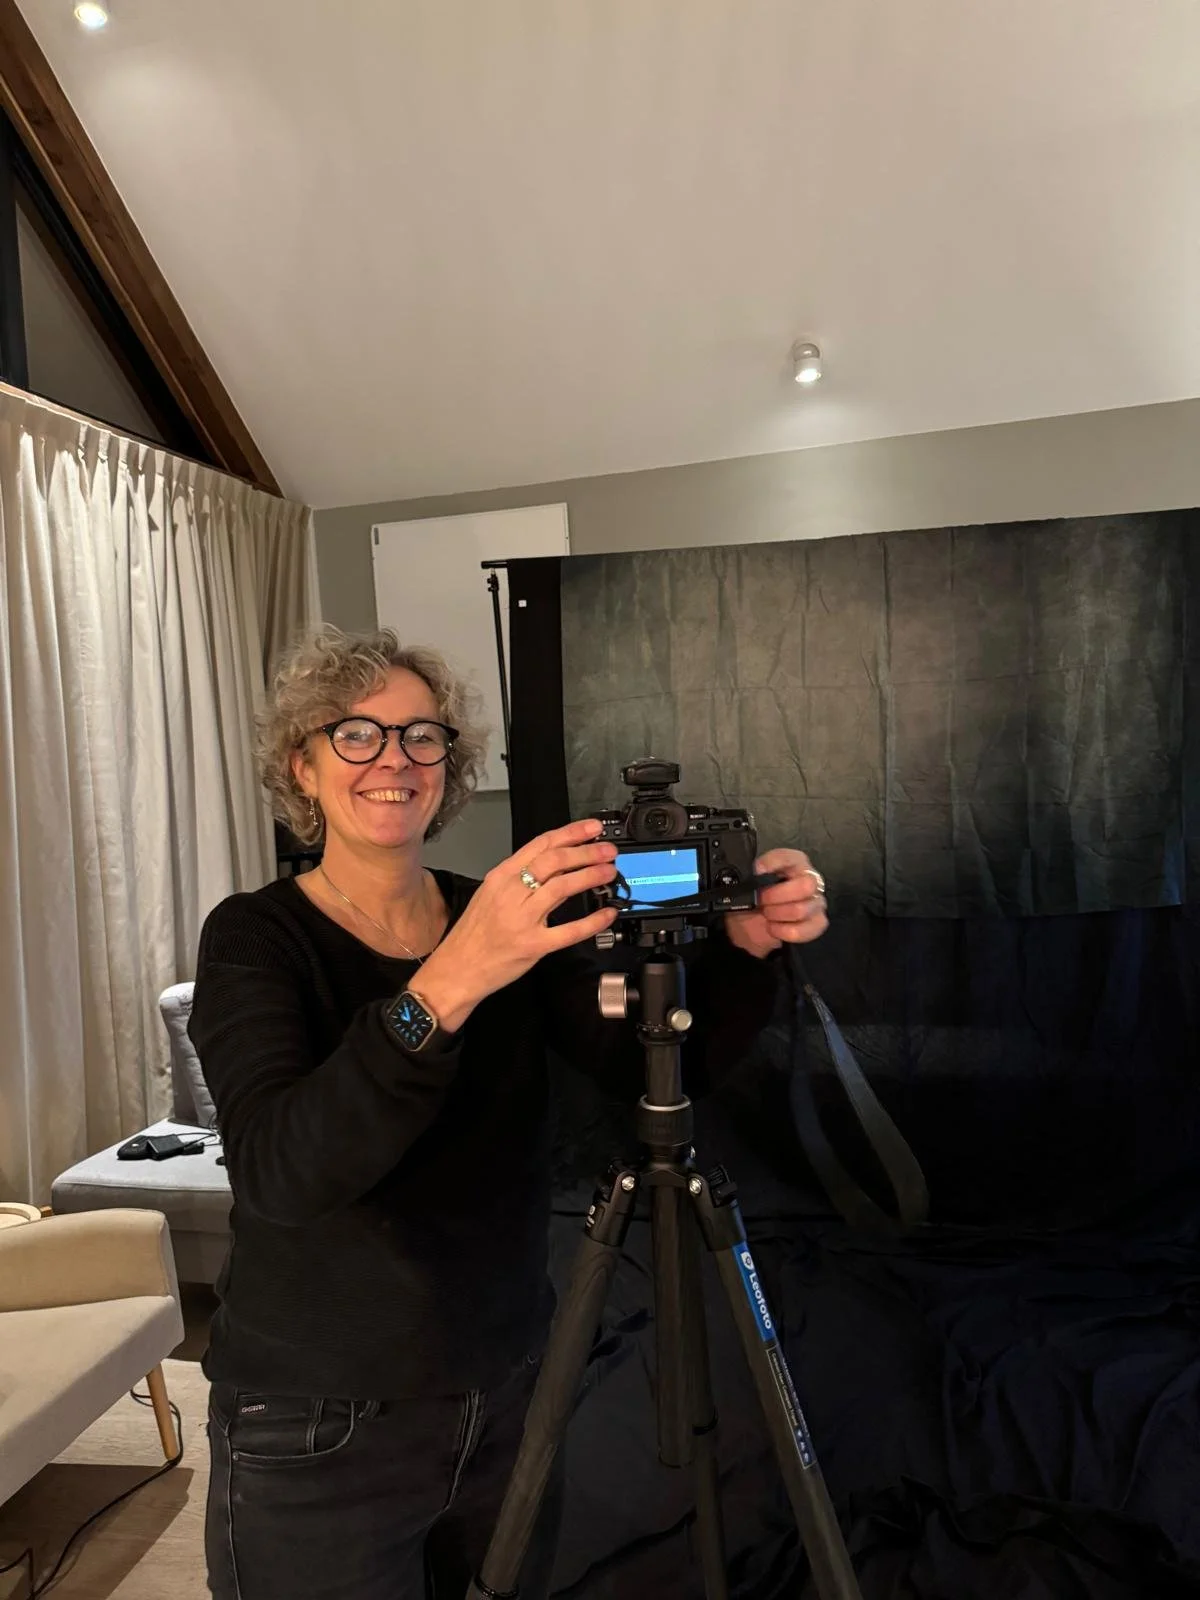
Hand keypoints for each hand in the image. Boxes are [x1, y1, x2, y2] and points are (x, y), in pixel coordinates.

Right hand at [414, 820, 617, 1031]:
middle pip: (554, 861)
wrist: (456, 968)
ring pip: (562, 887)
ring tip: (609, 872)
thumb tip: (556, 863)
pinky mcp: (532, 945)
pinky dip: (592, 921)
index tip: (592, 828)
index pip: (541, 844)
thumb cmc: (473, 934)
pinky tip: (607, 914)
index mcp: (501, 876)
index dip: (571, 833)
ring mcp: (522, 919)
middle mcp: (511, 893)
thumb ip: (518, 877)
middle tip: (607, 850)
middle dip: (586, 852)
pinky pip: (569, 931)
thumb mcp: (490, 894)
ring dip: (590, 876)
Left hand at [723, 849, 827, 958]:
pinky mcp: (818, 923)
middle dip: (776, 896)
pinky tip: (774, 927)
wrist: (751, 925)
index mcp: (795, 862)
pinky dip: (782, 931)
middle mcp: (810, 879)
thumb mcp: (748, 882)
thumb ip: (752, 873)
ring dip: (776, 914)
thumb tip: (757, 872)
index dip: (771, 864)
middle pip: (805, 886)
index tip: (756, 872)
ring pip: (801, 910)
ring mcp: (817, 902)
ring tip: (767, 914)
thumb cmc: (754, 899)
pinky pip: (802, 930)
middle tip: (762, 900)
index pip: (788, 857)